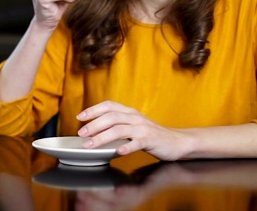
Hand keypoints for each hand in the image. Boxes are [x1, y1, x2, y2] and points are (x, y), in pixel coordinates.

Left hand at [76, 101, 190, 160]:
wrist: (176, 141)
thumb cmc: (151, 135)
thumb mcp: (133, 125)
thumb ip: (117, 125)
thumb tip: (94, 130)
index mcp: (129, 112)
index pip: (108, 105)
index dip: (93, 109)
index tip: (80, 116)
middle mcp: (135, 117)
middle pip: (111, 117)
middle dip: (94, 124)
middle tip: (81, 133)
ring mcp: (142, 128)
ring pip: (119, 129)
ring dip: (102, 137)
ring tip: (90, 145)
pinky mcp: (150, 140)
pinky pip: (136, 143)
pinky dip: (126, 147)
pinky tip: (118, 151)